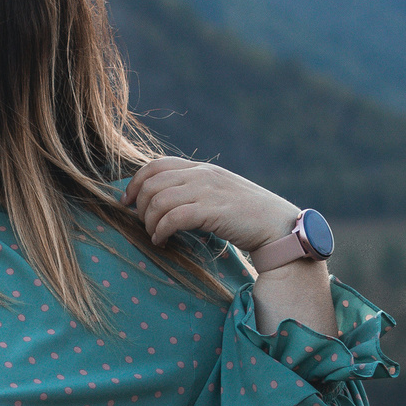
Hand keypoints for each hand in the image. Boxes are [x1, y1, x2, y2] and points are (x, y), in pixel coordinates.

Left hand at [124, 156, 297, 252]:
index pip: (156, 165)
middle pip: (153, 183)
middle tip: (143, 225)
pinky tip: (163, 241)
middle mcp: (203, 175)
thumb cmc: (247, 215)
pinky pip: (174, 217)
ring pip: (160, 200)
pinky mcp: (214, 211)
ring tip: (155, 236)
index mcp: (202, 168)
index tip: (127, 202)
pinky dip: (162, 230)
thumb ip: (195, 190)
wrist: (278, 226)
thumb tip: (163, 200)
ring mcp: (209, 191)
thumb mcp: (219, 193)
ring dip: (150, 222)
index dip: (135, 182)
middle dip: (140, 206)